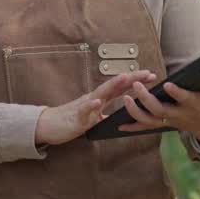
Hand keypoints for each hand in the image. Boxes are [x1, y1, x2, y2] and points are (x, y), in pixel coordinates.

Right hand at [34, 70, 157, 146]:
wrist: (48, 125)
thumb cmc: (70, 120)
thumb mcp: (92, 117)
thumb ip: (105, 114)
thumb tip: (119, 116)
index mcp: (99, 99)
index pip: (120, 88)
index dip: (135, 81)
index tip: (151, 76)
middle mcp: (93, 98)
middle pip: (114, 85)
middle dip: (131, 78)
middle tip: (148, 73)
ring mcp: (84, 106)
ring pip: (100, 93)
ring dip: (113, 85)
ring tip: (126, 78)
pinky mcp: (75, 117)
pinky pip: (83, 111)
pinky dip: (91, 106)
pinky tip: (97, 102)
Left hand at [118, 75, 199, 143]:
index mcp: (195, 105)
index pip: (185, 99)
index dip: (177, 93)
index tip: (167, 84)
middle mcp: (180, 114)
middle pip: (160, 109)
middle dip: (146, 99)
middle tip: (136, 86)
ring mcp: (170, 121)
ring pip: (149, 119)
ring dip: (135, 111)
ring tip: (125, 99)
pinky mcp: (164, 124)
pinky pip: (145, 127)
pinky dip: (132, 126)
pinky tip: (117, 124)